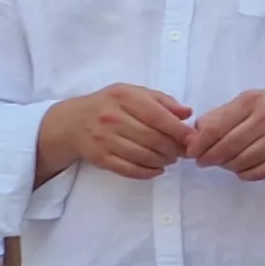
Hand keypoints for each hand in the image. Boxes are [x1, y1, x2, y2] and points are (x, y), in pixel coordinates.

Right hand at [39, 85, 193, 179]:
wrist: (72, 122)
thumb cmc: (109, 105)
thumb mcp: (132, 93)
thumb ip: (161, 100)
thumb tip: (186, 113)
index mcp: (124, 97)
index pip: (158, 116)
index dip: (179, 130)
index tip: (192, 138)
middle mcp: (112, 118)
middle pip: (153, 138)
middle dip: (174, 148)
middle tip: (183, 152)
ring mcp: (104, 139)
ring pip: (143, 156)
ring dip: (163, 161)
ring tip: (170, 159)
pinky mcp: (100, 158)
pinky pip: (128, 169)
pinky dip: (147, 172)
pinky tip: (157, 169)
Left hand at [187, 90, 264, 180]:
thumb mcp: (249, 102)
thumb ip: (222, 115)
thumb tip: (195, 133)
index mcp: (252, 101)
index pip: (216, 127)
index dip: (199, 144)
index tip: (191, 152)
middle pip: (227, 147)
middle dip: (210, 158)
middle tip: (204, 161)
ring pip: (242, 161)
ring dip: (227, 166)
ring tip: (224, 164)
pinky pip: (259, 172)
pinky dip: (245, 174)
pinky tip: (241, 169)